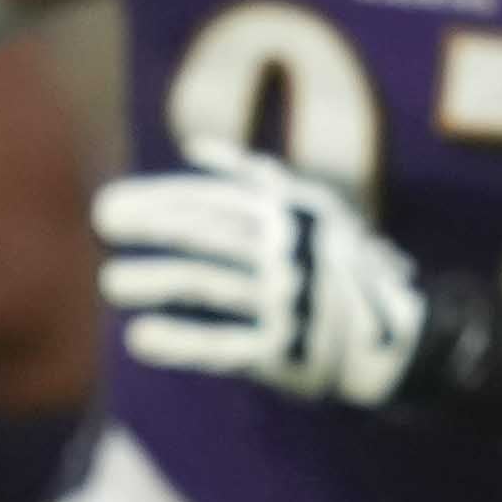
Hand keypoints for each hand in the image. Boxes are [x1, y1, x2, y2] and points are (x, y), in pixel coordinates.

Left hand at [100, 150, 437, 405]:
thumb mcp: (315, 213)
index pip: (213, 199)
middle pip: (206, 234)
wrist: (397, 340)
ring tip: (111, 282)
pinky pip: (224, 345)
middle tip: (104, 225)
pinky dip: (180, 341)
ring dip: (153, 280)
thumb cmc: (341, 269)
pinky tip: (140, 338)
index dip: (158, 198)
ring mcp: (288, 301)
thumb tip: (196, 150)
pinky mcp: (286, 351)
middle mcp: (290, 253)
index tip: (108, 206)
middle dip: (150, 225)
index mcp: (293, 215)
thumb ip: (258, 180)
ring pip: (207, 285)